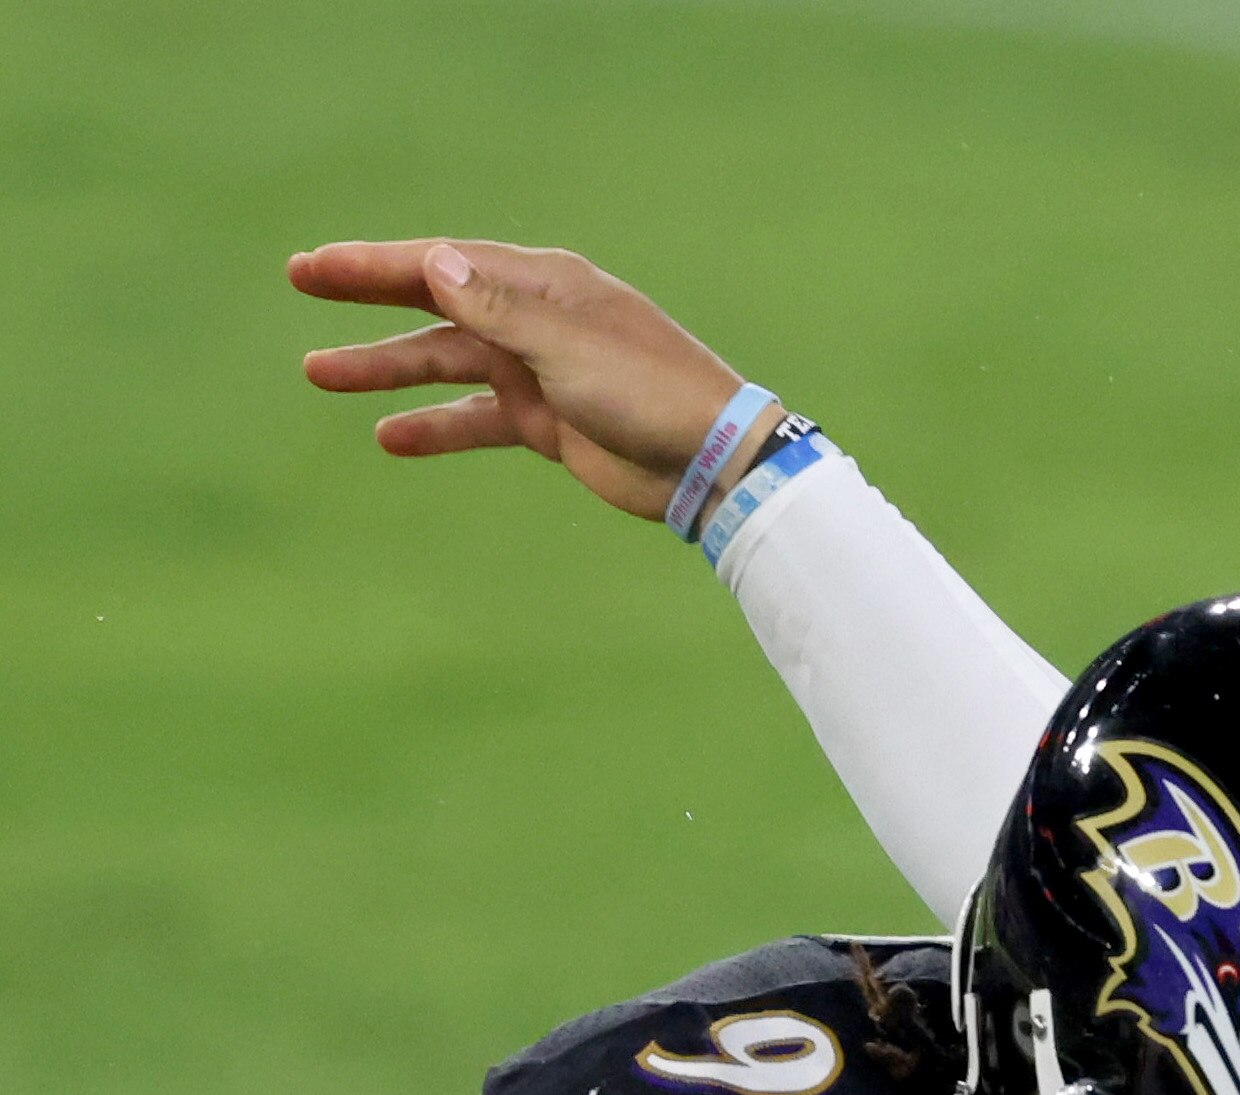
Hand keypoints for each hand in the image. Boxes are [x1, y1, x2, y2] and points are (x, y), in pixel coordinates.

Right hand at [291, 239, 764, 521]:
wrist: (712, 462)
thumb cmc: (650, 391)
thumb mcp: (566, 345)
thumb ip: (498, 308)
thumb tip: (434, 261)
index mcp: (543, 285)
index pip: (443, 264)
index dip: (375, 264)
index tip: (315, 268)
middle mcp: (535, 319)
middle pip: (436, 302)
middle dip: (369, 297)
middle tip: (302, 285)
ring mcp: (539, 371)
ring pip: (446, 363)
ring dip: (387, 368)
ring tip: (320, 373)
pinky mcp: (549, 423)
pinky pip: (477, 420)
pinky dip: (436, 427)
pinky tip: (388, 435)